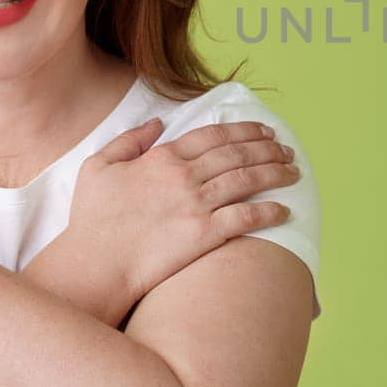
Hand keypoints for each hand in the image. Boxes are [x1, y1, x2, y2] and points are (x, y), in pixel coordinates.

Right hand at [68, 117, 299, 299]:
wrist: (94, 264)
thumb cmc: (91, 220)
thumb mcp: (98, 167)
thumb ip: (129, 140)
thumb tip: (158, 122)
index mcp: (162, 158)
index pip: (215, 135)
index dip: (245, 129)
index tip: (264, 130)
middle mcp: (184, 176)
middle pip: (237, 154)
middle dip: (268, 148)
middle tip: (287, 149)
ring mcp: (195, 205)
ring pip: (247, 180)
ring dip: (276, 173)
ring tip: (294, 171)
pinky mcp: (203, 235)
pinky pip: (246, 218)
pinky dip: (269, 211)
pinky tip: (285, 209)